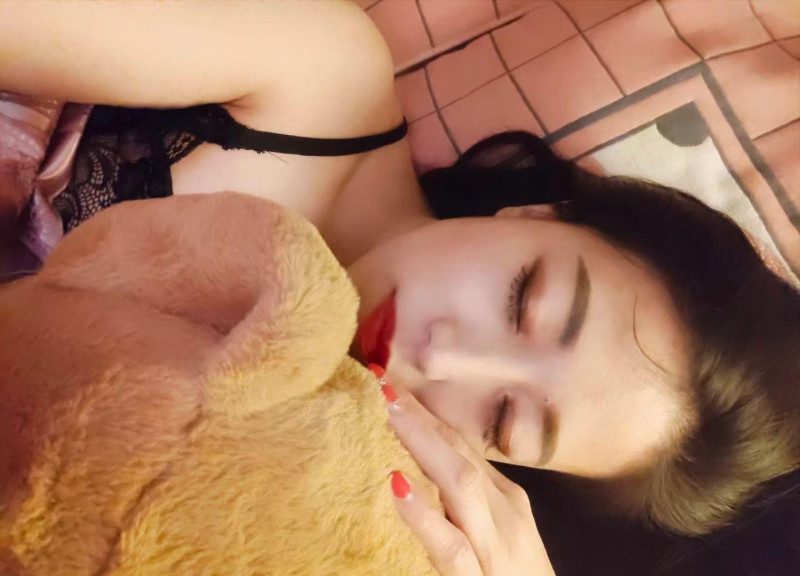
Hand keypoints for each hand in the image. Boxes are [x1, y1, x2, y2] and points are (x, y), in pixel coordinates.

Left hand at [373, 368, 555, 575]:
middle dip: (423, 418)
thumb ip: (467, 498)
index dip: (429, 415)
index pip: (463, 446)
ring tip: (391, 414)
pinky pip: (450, 547)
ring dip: (423, 445)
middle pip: (460, 455)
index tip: (395, 384)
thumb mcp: (497, 530)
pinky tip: (396, 487)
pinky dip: (423, 515)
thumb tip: (426, 465)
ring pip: (460, 484)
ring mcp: (496, 546)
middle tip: (384, 382)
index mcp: (505, 500)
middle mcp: (505, 513)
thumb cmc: (515, 575)